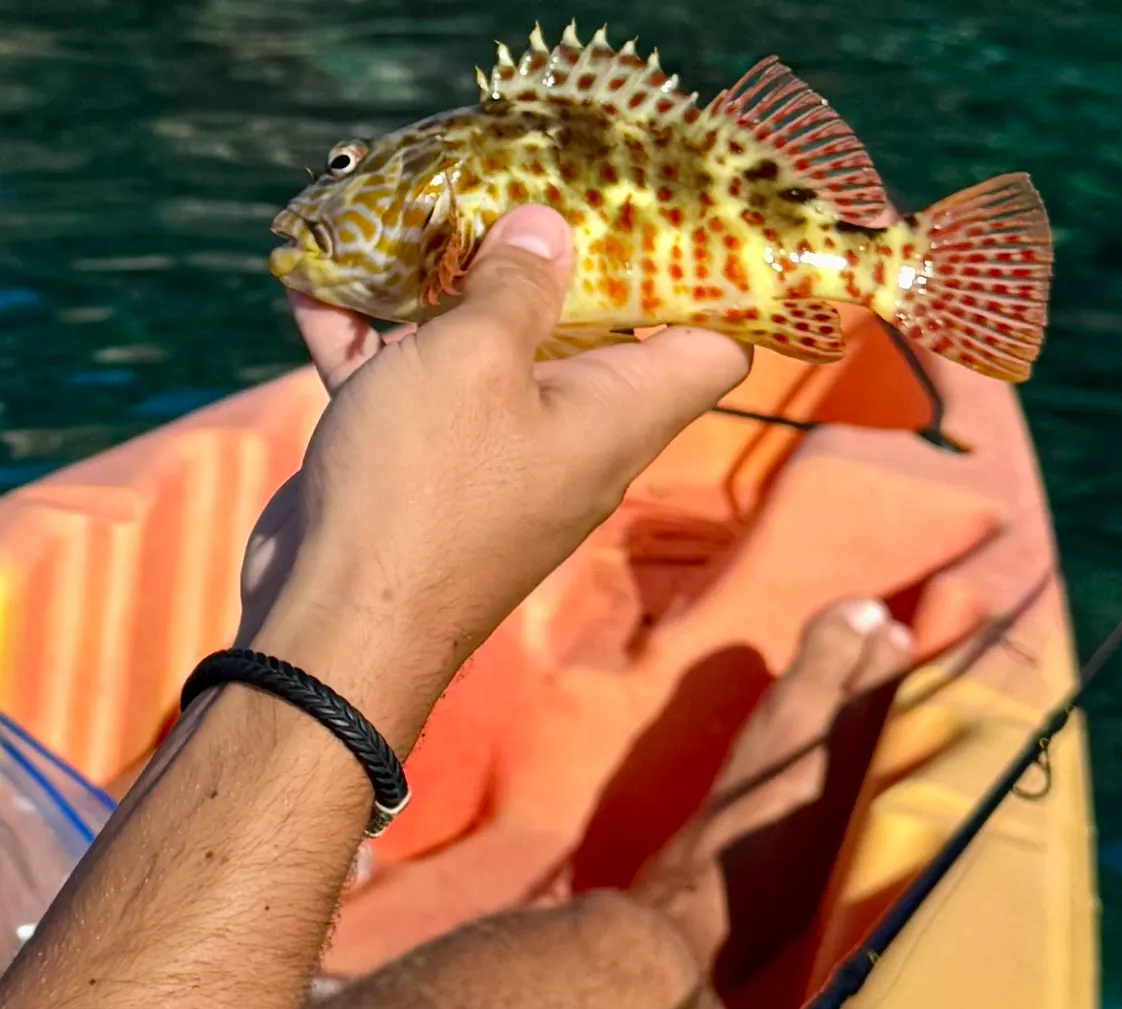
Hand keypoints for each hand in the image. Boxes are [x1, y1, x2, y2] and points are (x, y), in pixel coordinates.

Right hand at [241, 205, 752, 751]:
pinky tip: (317, 280)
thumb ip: (517, 285)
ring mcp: (497, 454)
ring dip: (444, 288)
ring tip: (405, 208)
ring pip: (489, 350)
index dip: (711, 278)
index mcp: (620, 413)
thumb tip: (551, 229)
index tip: (674, 211)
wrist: (335, 626)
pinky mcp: (426, 468)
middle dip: (553, 255)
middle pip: (591, 329)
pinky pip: (412, 386)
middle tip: (522, 179)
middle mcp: (573, 435)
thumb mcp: (475, 361)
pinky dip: (372, 339)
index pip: (714, 347)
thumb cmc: (426, 489)